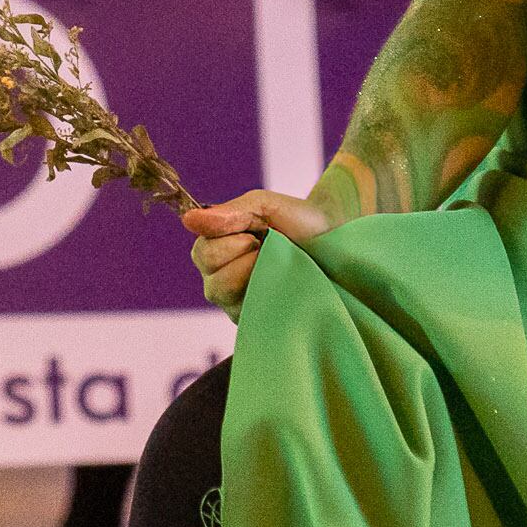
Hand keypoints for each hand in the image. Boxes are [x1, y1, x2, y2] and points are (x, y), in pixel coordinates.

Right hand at [181, 188, 333, 310]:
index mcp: (219, 250)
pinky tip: (282, 285)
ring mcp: (240, 304)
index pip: (202, 254)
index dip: (228, 242)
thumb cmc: (299, 221)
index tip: (256, 232)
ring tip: (278, 265)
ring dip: (254, 276)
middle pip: (211, 282)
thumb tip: (188, 220)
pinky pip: (248, 315)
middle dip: (243, 260)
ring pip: (227, 300)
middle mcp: (223, 280)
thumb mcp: (264, 206)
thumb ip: (228, 213)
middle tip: (269, 247)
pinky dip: (265, 296)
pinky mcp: (258, 321)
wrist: (338, 238)